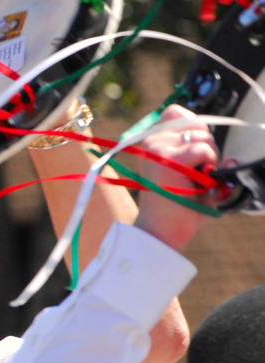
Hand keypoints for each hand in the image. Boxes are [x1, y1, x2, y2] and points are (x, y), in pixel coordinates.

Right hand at [135, 105, 215, 250]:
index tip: (194, 152)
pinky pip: (203, 149)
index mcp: (150, 143)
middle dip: (206, 146)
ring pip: (202, 137)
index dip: (193, 127)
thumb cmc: (176, 206)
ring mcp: (157, 148)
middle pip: (196, 124)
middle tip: (198, 173)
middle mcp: (150, 142)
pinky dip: (209, 165)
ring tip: (197, 180)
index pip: (176, 112)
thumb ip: (201, 155)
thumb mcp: (187, 174)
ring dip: (210, 158)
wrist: (161, 232)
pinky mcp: (167, 159)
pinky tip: (199, 182)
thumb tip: (232, 160)